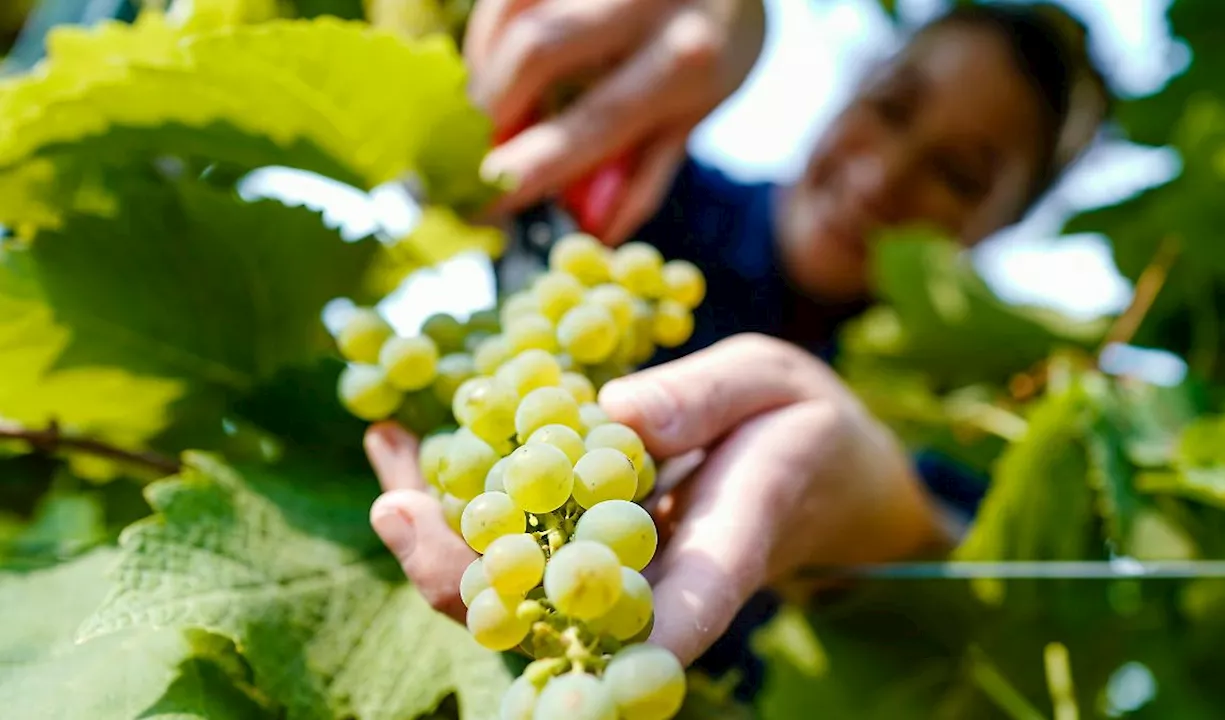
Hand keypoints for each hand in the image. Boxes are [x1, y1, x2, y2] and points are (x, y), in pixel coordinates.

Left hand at [366, 334, 949, 665]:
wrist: (813, 469)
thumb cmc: (802, 426)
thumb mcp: (775, 382)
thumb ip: (707, 396)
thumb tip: (619, 413)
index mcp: (727, 546)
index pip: (687, 602)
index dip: (633, 631)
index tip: (587, 657)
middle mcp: (658, 579)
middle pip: (564, 613)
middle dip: (475, 579)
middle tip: (400, 515)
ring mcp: (616, 570)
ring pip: (524, 589)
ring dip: (441, 542)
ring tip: (382, 470)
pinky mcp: (584, 546)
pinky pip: (514, 542)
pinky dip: (454, 502)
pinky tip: (400, 449)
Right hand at [465, 0, 766, 243]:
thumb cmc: (713, 49)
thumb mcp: (694, 114)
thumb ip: (643, 175)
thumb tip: (592, 232)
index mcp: (686, 60)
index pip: (594, 123)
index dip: (528, 167)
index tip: (478, 206)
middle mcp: (645, 2)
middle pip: (535, 52)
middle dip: (487, 110)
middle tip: (462, 156)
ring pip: (512, 15)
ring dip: (484, 72)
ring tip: (488, 113)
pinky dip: (490, 37)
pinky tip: (496, 66)